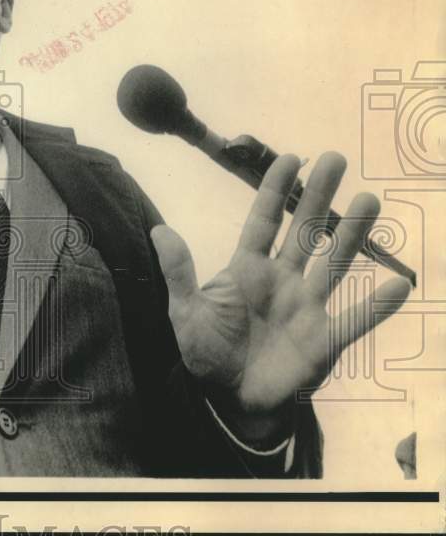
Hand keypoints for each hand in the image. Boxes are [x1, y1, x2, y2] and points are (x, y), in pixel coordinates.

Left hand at [151, 152, 410, 444]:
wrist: (230, 399)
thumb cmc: (206, 352)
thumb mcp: (185, 312)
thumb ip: (179, 273)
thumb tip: (158, 231)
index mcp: (248, 269)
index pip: (264, 220)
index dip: (275, 190)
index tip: (290, 158)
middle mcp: (282, 280)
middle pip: (305, 230)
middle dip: (319, 195)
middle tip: (336, 159)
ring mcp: (307, 307)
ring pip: (335, 263)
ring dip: (353, 234)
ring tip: (371, 200)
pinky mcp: (325, 340)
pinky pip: (356, 320)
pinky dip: (377, 306)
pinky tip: (399, 284)